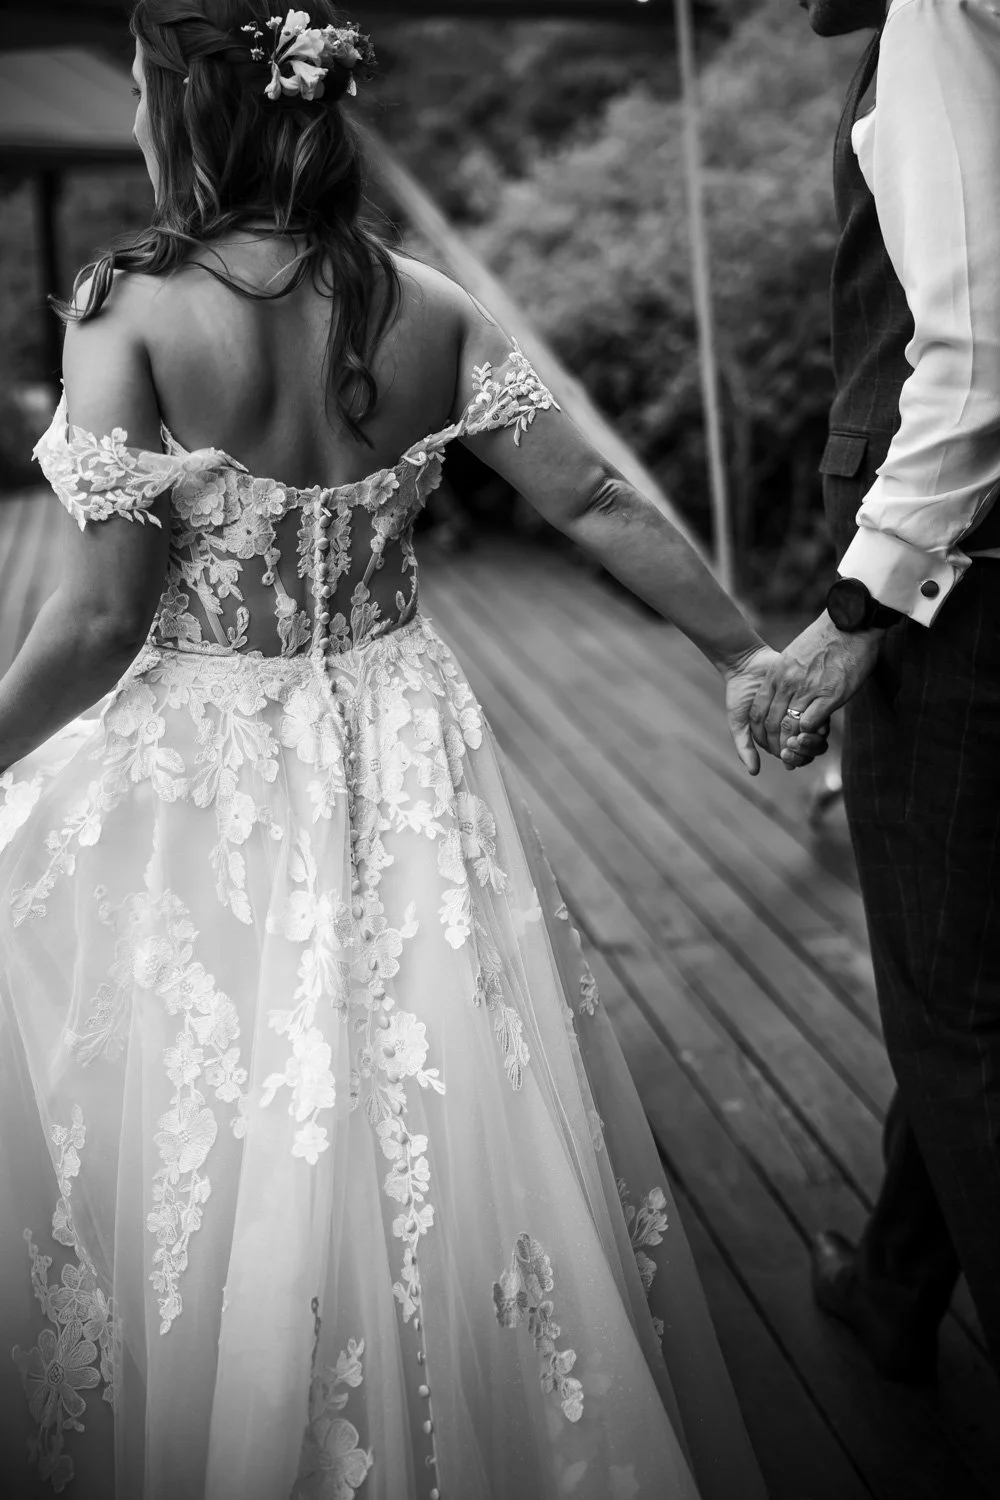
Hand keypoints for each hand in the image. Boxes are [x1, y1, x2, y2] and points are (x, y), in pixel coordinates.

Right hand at [724, 645, 830, 775]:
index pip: (796, 757)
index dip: (794, 759)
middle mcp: (795, 726)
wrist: (747, 665)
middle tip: (792, 748)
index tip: (784, 755)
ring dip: (810, 741)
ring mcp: (805, 712)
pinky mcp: (811, 697)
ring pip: (819, 736)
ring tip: (797, 738)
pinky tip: (806, 723)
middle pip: (811, 750)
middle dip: (803, 752)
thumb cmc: (740, 694)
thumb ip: (744, 747)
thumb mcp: (738, 722)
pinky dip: (816, 723)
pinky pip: (822, 715)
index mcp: (780, 736)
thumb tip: (754, 772)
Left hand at [749, 611, 883, 757]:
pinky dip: (809, 735)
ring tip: (793, 754)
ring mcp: (807, 689)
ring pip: (789, 726)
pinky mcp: (829, 695)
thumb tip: (783, 690)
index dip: (759, 730)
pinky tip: (812, 738)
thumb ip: (786, 673)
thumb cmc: (827, 637)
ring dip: (790, 745)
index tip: (764, 740)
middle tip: (780, 755)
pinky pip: (810, 723)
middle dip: (772, 744)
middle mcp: (787, 682)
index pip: (758, 709)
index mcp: (777, 673)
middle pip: (771, 722)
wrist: (851, 621)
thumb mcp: (794, 654)